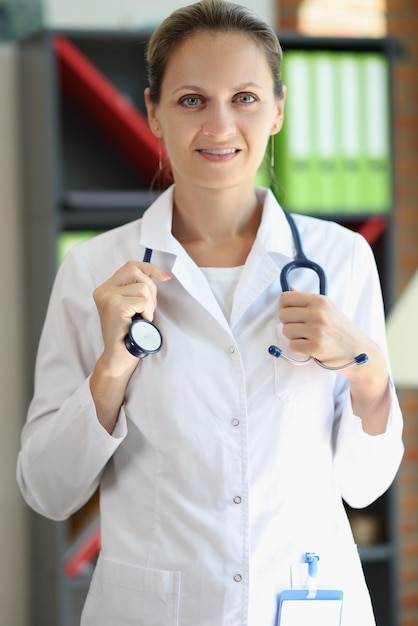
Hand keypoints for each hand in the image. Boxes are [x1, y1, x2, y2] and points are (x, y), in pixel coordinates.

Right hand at [90, 261, 170, 432]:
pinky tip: (140, 323)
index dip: (150, 268)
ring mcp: (106, 297)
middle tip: (148, 309)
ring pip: (142, 287)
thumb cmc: (130, 333)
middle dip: (151, 289)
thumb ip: (137, 289)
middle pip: (136, 272)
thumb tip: (162, 274)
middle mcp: (103, 290)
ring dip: (150, 304)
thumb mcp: (133, 306)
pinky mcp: (114, 306)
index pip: (131, 266)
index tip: (165, 277)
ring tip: (142, 318)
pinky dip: (147, 312)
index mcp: (106, 288)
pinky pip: (142, 301)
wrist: (119, 358)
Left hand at [278, 290, 371, 374]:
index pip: (285, 298)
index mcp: (319, 300)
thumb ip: (307, 300)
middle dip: (288, 323)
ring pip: (286, 331)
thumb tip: (289, 289)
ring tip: (308, 337)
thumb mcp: (328, 308)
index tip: (292, 314)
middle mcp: (318, 313)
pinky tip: (310, 347)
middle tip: (302, 328)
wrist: (359, 350)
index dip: (285, 307)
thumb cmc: (340, 329)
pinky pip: (292, 346)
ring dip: (294, 337)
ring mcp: (317, 330)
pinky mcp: (316, 347)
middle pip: (282, 315)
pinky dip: (299, 348)